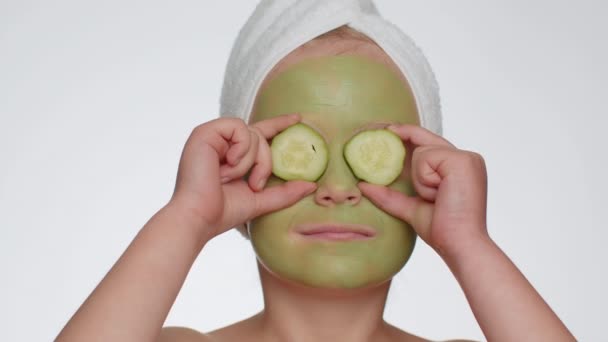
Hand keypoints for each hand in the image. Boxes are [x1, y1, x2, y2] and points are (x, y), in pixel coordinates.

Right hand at [170, 114, 316, 240]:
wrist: (200, 217)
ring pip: (253, 133)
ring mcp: (212, 135)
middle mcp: (221, 142)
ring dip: (250, 160)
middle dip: (265, 162)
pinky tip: (228, 163)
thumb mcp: (260, 200)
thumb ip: (284, 192)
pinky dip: (241, 149)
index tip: (298, 119)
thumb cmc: (223, 211)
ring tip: (231, 177)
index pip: (259, 134)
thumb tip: (312, 185)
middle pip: (261, 136)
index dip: (279, 124)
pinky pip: (239, 128)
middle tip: (256, 184)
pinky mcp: (205, 132)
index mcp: (231, 154)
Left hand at [358, 124, 487, 256]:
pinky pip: (426, 158)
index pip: (429, 143)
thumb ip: (390, 195)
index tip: (386, 129)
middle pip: (424, 141)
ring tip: (435, 197)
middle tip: (379, 129)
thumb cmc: (442, 229)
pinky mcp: (462, 160)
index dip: (407, 134)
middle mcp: (466, 158)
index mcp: (458, 167)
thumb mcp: (411, 208)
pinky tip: (438, 193)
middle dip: (402, 138)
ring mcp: (466, 158)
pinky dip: (424, 178)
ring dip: (419, 178)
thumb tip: (363, 185)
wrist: (458, 244)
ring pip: (421, 151)